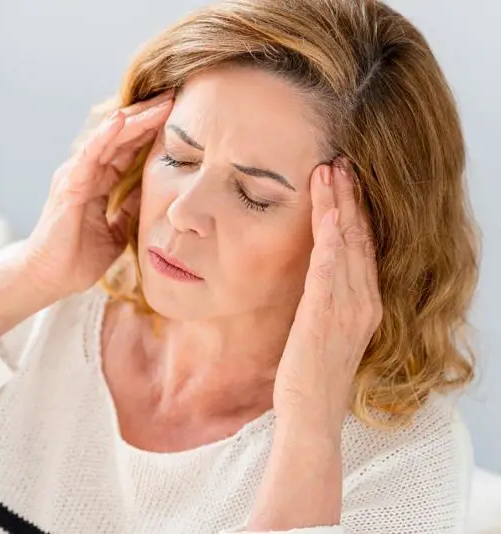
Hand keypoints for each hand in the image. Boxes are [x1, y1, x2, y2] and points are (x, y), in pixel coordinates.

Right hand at [22, 90, 174, 299]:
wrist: (48, 279)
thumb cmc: (77, 258)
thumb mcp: (116, 231)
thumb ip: (129, 208)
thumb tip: (152, 192)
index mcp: (97, 181)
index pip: (127, 148)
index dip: (151, 130)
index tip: (178, 114)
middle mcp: (85, 172)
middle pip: (120, 136)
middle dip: (147, 116)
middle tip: (174, 96)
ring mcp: (75, 176)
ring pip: (108, 139)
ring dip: (133, 119)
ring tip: (158, 102)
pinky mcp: (68, 186)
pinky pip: (89, 155)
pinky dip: (104, 136)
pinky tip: (121, 120)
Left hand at [273, 162, 382, 434]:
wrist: (311, 413)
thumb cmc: (310, 375)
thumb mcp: (322, 332)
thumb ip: (323, 303)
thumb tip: (313, 279)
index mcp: (363, 304)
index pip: (362, 248)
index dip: (355, 212)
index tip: (345, 182)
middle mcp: (363, 301)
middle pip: (359, 237)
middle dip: (350, 197)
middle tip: (341, 160)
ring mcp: (349, 306)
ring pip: (346, 243)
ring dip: (338, 204)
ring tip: (330, 170)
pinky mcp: (327, 313)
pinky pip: (330, 265)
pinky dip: (330, 234)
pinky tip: (327, 210)